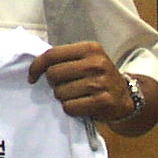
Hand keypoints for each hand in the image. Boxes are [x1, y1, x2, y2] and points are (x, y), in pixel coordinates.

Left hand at [27, 40, 157, 135]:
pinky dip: (70, 108)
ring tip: (76, 95)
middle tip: (64, 86)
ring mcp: (100, 82)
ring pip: (59, 92)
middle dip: (53, 83)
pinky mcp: (102, 101)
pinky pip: (69, 107)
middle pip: (53, 74)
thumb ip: (63, 59)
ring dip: (62, 97)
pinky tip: (81, 105)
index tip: (32, 77)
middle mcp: (96, 63)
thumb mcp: (85, 60)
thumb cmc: (97, 77)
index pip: (52, 54)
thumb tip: (33, 67)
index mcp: (90, 48)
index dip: (36, 66)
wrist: (125, 96)